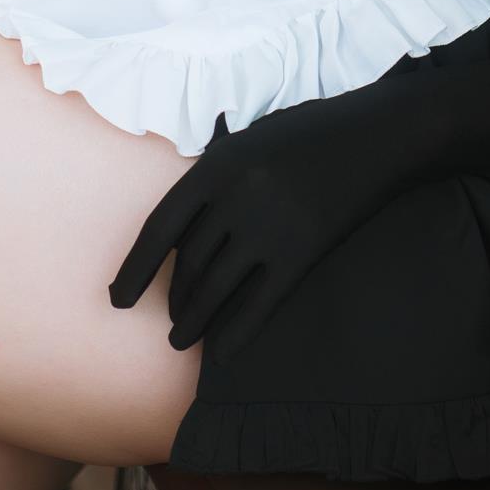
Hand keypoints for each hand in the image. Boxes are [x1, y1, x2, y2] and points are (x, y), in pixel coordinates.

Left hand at [106, 89, 394, 360]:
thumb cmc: (307, 134)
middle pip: (188, 262)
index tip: (116, 298)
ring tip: (181, 340)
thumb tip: (182, 221)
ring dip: (193, 321)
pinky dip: (236, 334)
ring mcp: (268, 227)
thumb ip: (215, 177)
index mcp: (216, 165)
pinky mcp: (301, 253)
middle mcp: (235, 198)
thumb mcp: (249, 140)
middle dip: (173, 298)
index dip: (133, 268)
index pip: (159, 227)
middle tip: (168, 319)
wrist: (373, 137)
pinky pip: (259, 305)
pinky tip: (221, 355)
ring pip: (216, 289)